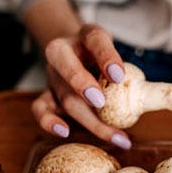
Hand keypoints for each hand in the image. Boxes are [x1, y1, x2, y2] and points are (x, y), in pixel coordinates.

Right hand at [31, 24, 132, 148]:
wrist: (74, 51)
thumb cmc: (99, 53)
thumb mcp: (114, 49)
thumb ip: (119, 65)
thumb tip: (131, 87)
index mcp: (85, 36)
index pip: (95, 40)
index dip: (106, 57)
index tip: (118, 76)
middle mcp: (63, 53)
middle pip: (71, 70)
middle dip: (83, 86)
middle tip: (101, 103)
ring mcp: (53, 76)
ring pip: (65, 97)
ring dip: (89, 120)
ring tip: (115, 136)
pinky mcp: (47, 95)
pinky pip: (41, 109)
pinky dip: (49, 121)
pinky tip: (65, 132)